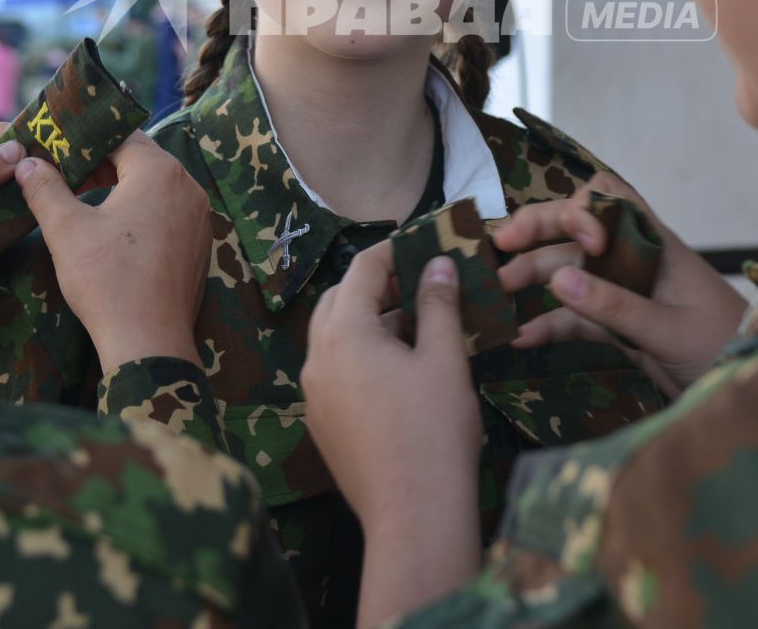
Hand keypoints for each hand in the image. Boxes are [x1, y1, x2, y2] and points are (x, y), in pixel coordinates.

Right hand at [17, 134, 210, 371]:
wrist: (149, 340)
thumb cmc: (107, 279)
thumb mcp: (66, 229)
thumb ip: (45, 189)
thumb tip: (28, 164)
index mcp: (160, 172)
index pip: (121, 135)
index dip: (86, 140)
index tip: (58, 150)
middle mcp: (188, 187)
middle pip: (141, 159)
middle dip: (102, 164)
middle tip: (66, 176)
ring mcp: (200, 217)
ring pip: (156, 186)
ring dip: (122, 187)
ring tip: (85, 201)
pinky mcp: (200, 244)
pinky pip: (169, 212)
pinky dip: (143, 211)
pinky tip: (115, 231)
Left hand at [302, 244, 481, 623]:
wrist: (413, 514)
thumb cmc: (434, 430)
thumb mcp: (444, 359)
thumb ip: (439, 304)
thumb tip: (438, 264)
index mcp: (344, 333)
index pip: (362, 270)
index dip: (394, 250)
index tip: (424, 243)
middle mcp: (316, 359)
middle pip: (339, 301)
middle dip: (377, 286)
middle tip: (421, 283)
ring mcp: (314, 395)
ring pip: (335, 338)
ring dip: (371, 322)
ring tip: (419, 327)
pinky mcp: (321, 425)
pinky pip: (335, 373)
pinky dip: (362, 357)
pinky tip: (401, 372)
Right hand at [494, 172, 746, 396]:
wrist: (750, 384)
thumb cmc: (725, 347)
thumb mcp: (670, 330)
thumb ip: (615, 307)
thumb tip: (557, 279)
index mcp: (654, 244)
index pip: (609, 198)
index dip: (582, 209)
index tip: (582, 243)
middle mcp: (634, 259)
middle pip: (577, 230)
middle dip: (537, 233)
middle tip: (498, 247)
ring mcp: (625, 292)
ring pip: (569, 273)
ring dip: (534, 278)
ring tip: (496, 295)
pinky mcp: (620, 326)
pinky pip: (577, 317)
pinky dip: (550, 324)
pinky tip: (523, 338)